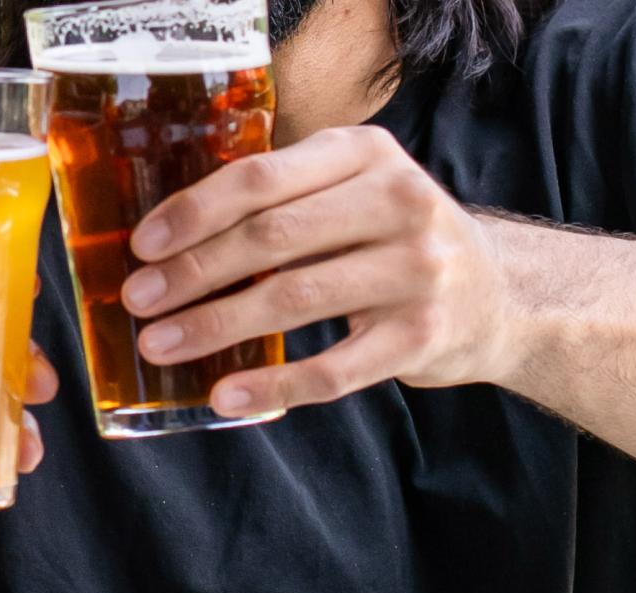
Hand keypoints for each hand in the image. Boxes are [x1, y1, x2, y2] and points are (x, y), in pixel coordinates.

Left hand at [122, 124, 520, 418]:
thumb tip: (166, 236)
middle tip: (138, 300)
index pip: (263, 177)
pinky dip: (272, 384)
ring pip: (294, 299)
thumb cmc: (393, 239)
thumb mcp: (352, 189)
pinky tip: (225, 394)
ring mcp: (417, 270)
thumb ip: (283, 196)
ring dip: (215, 326)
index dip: (194, 212)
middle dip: (192, 271)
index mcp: (365, 155)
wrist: (498, 295)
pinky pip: (332, 369)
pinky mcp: (421, 336)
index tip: (141, 245)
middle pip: (273, 237)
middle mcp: (399, 202)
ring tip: (159, 345)